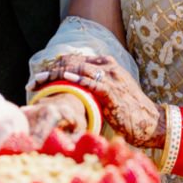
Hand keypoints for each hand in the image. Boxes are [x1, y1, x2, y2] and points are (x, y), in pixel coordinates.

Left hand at [32, 52, 161, 147]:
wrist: (149, 122)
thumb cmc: (127, 110)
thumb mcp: (108, 93)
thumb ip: (92, 87)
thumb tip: (71, 90)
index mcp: (106, 65)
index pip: (74, 59)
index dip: (54, 67)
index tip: (39, 78)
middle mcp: (108, 67)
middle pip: (72, 62)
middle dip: (50, 70)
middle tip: (33, 82)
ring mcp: (111, 77)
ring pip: (78, 69)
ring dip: (56, 74)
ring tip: (39, 80)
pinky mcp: (113, 91)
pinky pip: (92, 82)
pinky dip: (77, 79)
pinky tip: (64, 79)